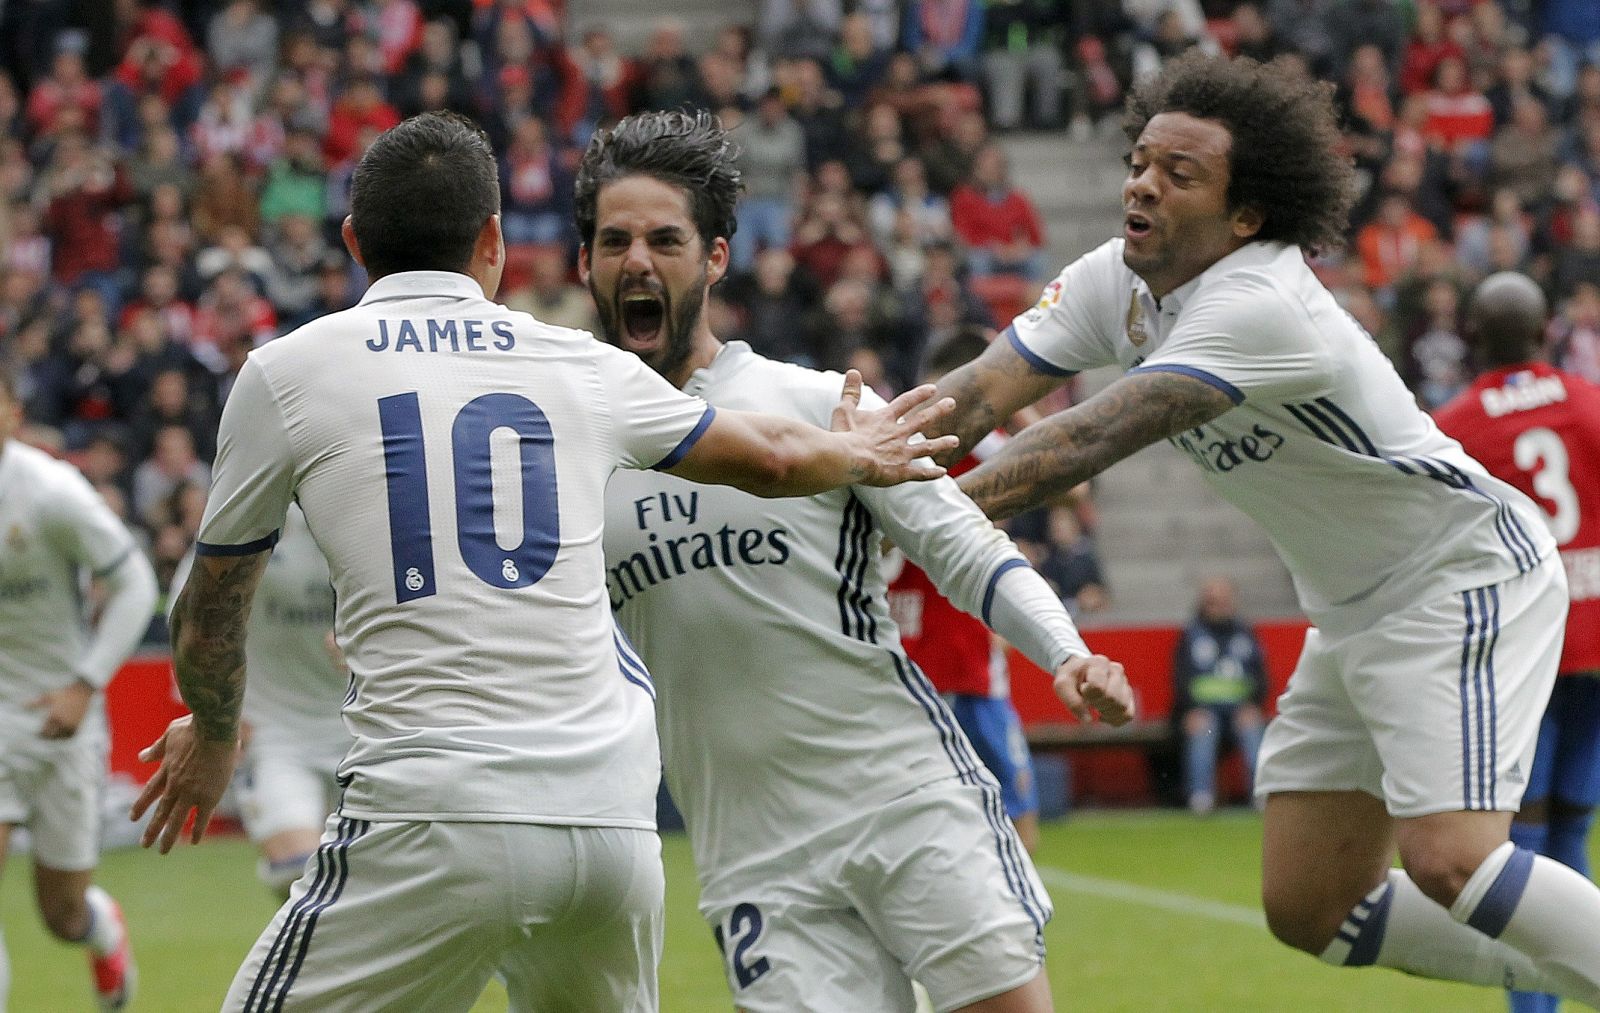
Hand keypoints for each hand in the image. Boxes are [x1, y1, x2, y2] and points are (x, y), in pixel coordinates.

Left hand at [30, 680, 93, 739]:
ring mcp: (74, 725)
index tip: (39, 734)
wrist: (88, 691)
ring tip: (55, 734)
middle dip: (48, 737)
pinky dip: (67, 736)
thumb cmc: (67, 693)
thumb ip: (35, 703)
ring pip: (63, 737)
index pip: (44, 732)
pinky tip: (66, 732)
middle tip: (46, 735)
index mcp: (54, 715)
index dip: (40, 734)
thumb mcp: (50, 696)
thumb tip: (21, 705)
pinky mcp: (82, 726)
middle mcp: (63, 722)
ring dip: (58, 737)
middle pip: (53, 736)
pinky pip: (72, 736)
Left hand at [129, 714, 239, 853]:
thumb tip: (142, 757)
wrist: (214, 730)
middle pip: (161, 812)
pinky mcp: (209, 796)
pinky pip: (202, 818)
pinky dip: (197, 830)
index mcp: (166, 769)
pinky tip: (192, 842)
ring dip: (169, 836)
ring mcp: (191, 792)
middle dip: (152, 829)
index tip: (132, 817)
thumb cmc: (195, 727)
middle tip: (144, 844)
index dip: (141, 805)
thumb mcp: (170, 734)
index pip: (150, 792)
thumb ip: (156, 748)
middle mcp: (175, 785)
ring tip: (162, 851)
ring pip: (177, 820)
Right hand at [830, 369, 958, 485]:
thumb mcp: (844, 410)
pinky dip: (931, 474)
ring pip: (926, 448)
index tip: (933, 389)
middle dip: (938, 411)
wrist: (848, 459)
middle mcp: (898, 434)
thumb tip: (853, 371)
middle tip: (952, 403)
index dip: (920, 395)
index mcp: (885, 419)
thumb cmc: (843, 435)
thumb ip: (851, 392)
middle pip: (922, 420)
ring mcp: (901, 453)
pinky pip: (919, 473)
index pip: (906, 402)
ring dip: (941, 443)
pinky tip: (943, 472)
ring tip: (955, 441)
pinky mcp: (900, 472)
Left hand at [1053, 654, 1134, 725]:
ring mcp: (1124, 682)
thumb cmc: (1071, 679)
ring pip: (1122, 707)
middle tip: (1088, 699)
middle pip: (1112, 698)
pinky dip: (1115, 720)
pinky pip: (1128, 714)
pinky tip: (1103, 715)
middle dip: (1097, 704)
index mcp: (1099, 662)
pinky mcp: (1128, 695)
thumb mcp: (1062, 686)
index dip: (1087, 694)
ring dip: (1106, 713)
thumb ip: (1072, 702)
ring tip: (1096, 706)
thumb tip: (1088, 720)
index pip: (1097, 687)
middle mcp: (1116, 670)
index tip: (1082, 689)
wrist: (1080, 674)